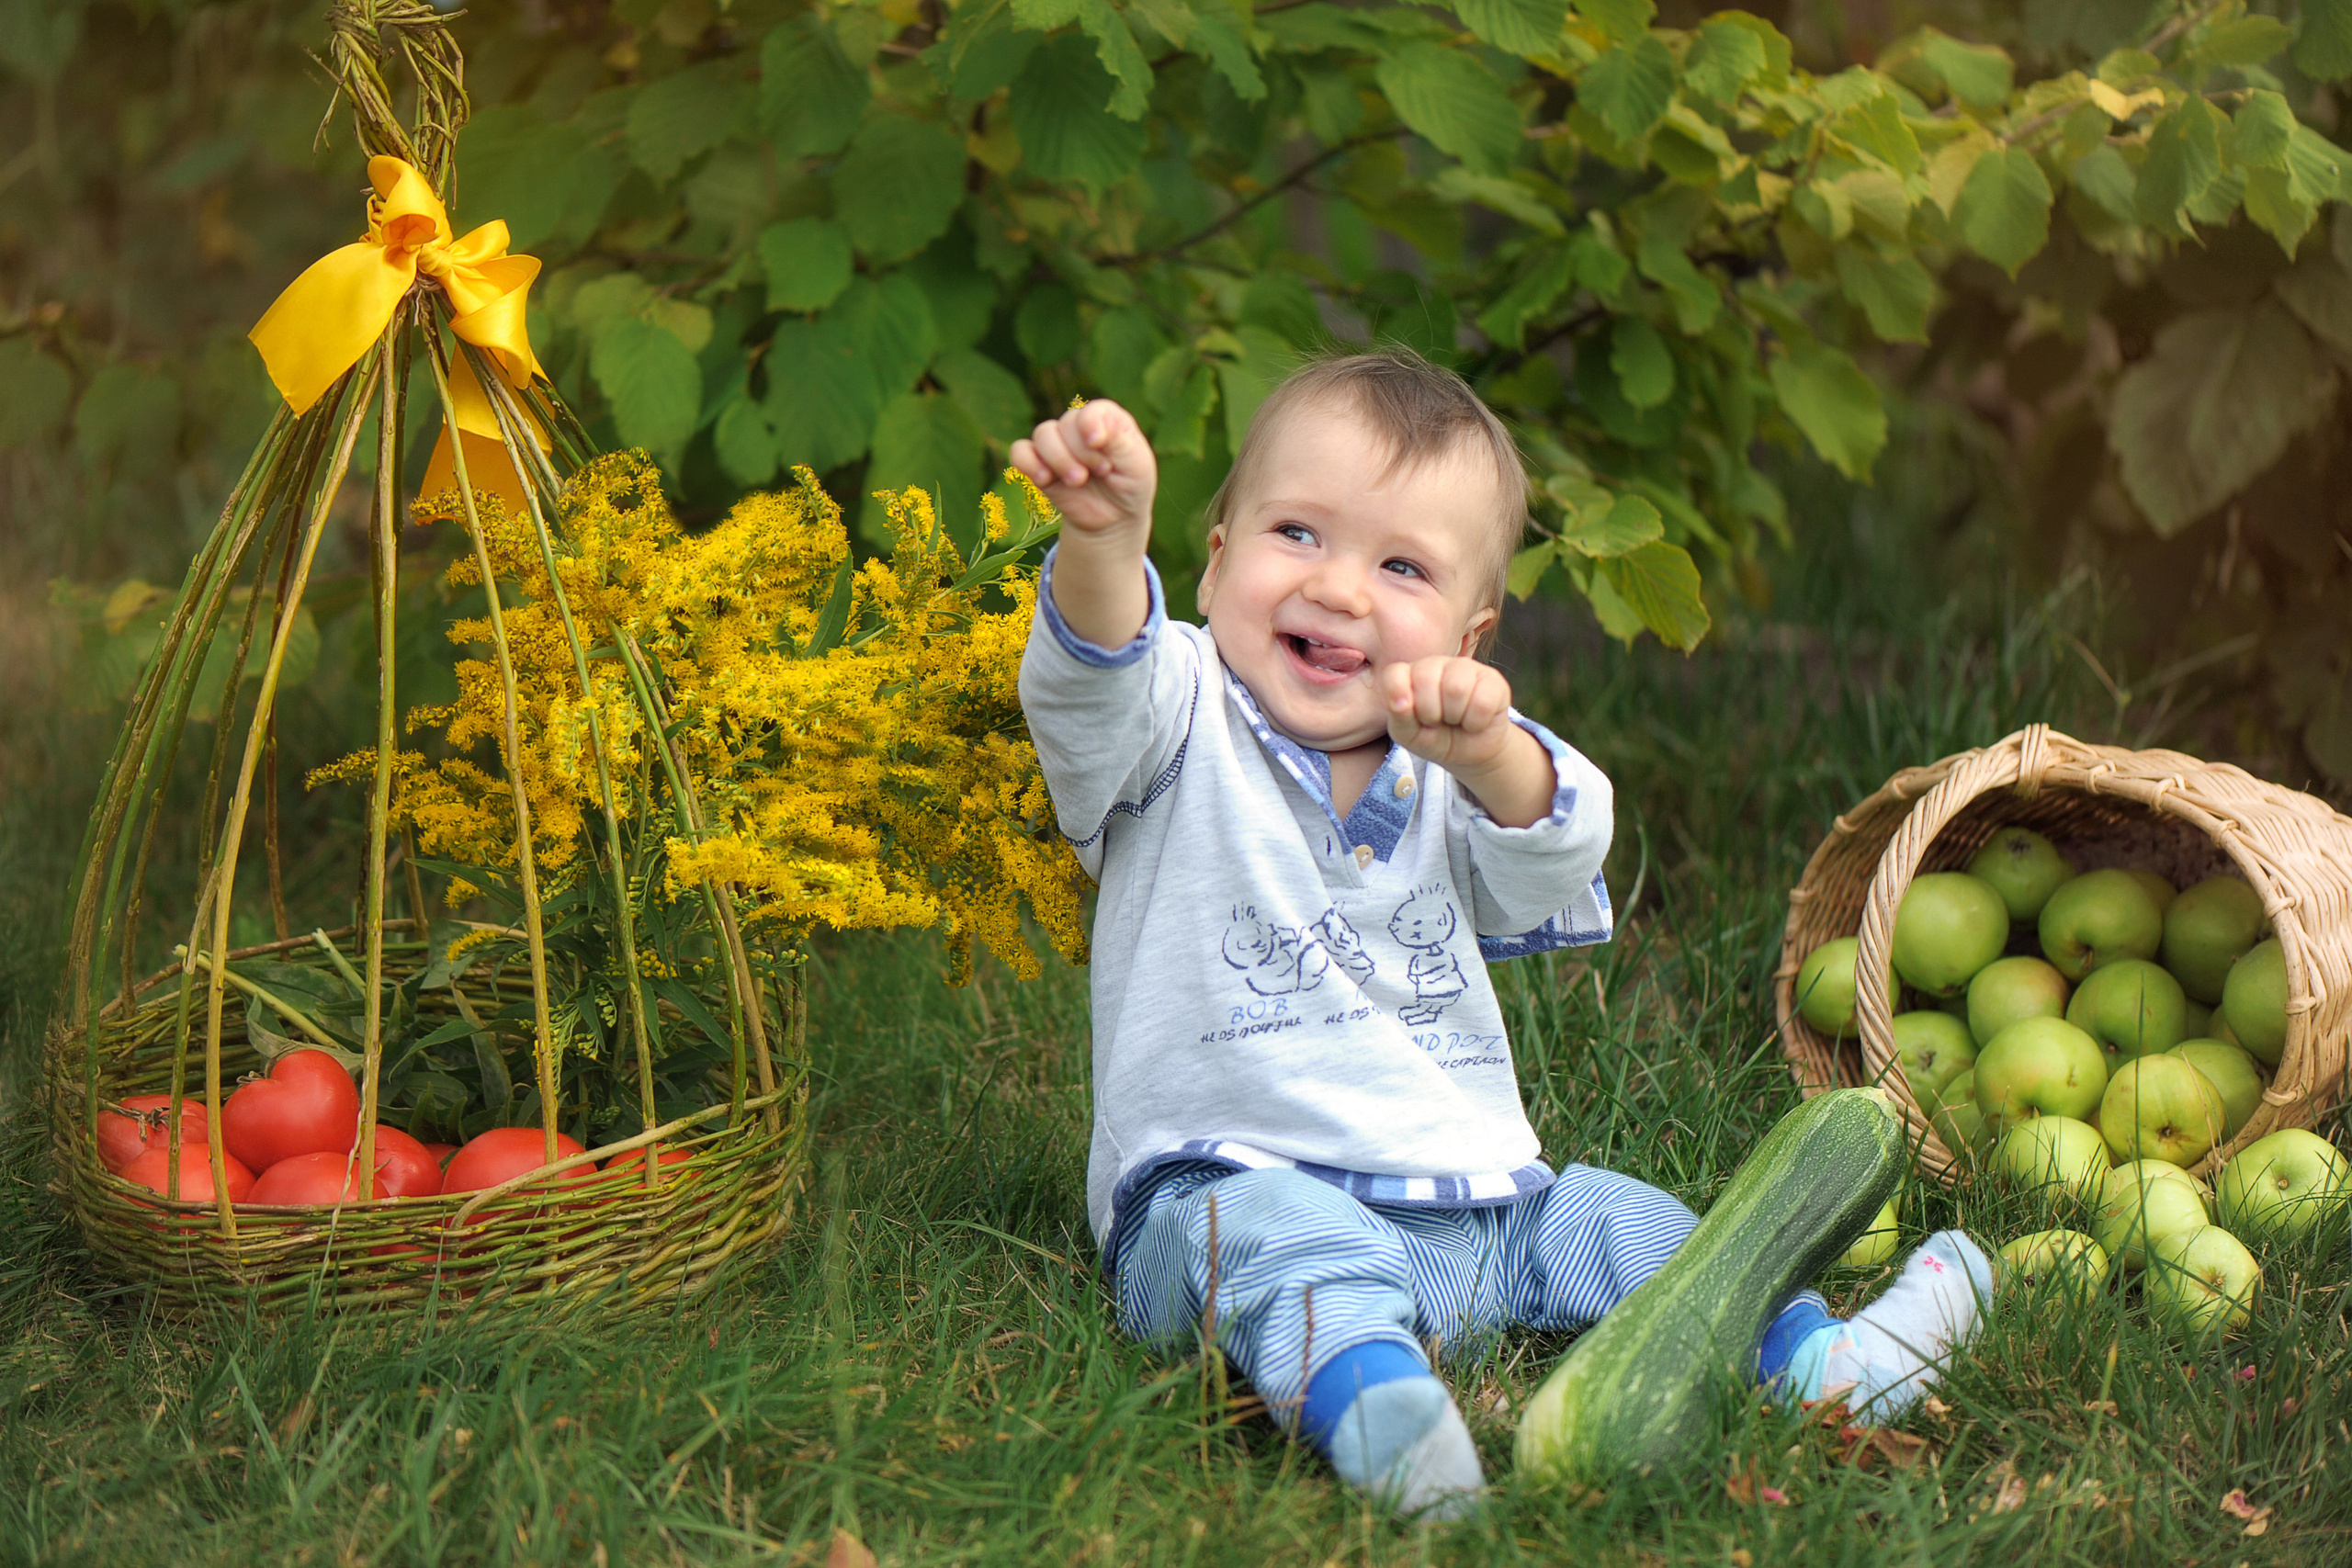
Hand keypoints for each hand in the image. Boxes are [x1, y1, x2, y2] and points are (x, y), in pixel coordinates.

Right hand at [1010, 399, 1156, 543]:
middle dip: (1082, 453)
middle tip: (1102, 472)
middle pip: (1066, 424)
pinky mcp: (1038, 464)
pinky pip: (1020, 452)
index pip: (1090, 410)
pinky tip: (1046, 479)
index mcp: (1106, 419)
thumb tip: (1089, 431)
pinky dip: (1028, 464)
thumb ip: (1119, 438)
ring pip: (1043, 434)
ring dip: (1059, 460)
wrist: (1114, 518)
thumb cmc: (1130, 485)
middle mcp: (1078, 427)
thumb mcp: (1138, 463)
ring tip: (1078, 481)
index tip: (1098, 444)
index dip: (1091, 425)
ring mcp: (1057, 444)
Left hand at [1381, 657, 1556, 826]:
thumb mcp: (1409, 735)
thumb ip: (1398, 718)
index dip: (1399, 700)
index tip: (1409, 717)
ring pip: (1455, 688)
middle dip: (1430, 713)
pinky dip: (1476, 723)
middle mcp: (1436, 664)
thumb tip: (1400, 704)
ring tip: (1456, 719)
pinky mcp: (1492, 679)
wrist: (1470, 752)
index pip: (1394, 674)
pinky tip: (1475, 721)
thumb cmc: (1435, 738)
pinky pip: (1482, 702)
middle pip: (1425, 679)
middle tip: (1437, 721)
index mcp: (1410, 673)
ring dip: (1455, 717)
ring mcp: (1466, 667)